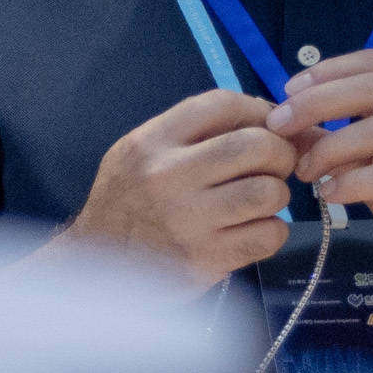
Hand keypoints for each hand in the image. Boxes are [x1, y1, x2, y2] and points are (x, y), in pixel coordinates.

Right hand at [59, 90, 297, 287]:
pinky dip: (270, 232)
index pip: (222, 104)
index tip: (267, 127)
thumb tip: (270, 121)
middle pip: (258, 146)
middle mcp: (166, 177)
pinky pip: (269, 235)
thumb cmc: (125, 206)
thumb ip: (191, 134)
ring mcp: (187, 221)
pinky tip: (249, 231)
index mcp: (149, 144)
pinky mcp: (205, 259)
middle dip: (280, 154)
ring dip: (275, 195)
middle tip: (272, 168)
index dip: (259, 111)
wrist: (92, 267)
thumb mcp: (137, 155)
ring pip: (270, 192)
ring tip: (256, 203)